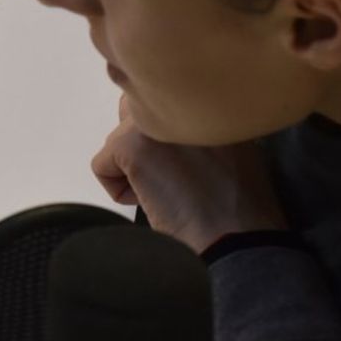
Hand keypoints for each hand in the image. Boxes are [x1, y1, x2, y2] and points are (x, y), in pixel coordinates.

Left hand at [91, 94, 286, 253]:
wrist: (238, 240)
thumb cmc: (238, 207)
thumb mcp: (234, 150)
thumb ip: (201, 128)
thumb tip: (166, 132)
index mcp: (207, 100)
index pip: (162, 101)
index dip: (162, 140)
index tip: (183, 168)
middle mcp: (178, 100)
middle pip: (133, 111)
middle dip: (140, 146)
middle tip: (171, 179)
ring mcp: (153, 119)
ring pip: (117, 140)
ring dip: (132, 168)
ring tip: (171, 192)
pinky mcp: (130, 144)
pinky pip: (101, 165)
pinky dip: (119, 191)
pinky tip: (156, 202)